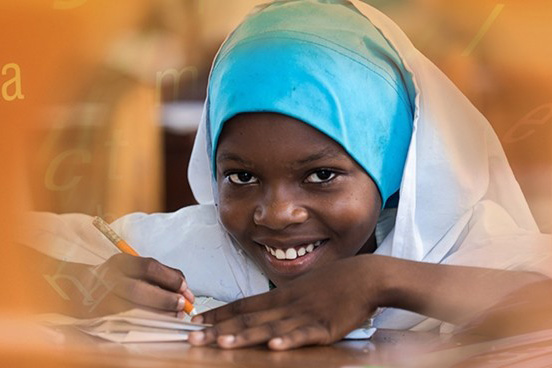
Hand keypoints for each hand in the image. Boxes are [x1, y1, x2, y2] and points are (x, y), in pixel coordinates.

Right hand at [65, 254, 194, 316]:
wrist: (80, 287)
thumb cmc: (118, 278)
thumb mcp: (136, 268)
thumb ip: (164, 275)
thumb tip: (186, 290)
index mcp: (122, 262)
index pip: (149, 267)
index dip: (171, 278)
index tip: (185, 288)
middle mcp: (110, 279)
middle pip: (138, 289)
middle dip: (165, 299)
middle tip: (182, 305)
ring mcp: (103, 299)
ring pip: (131, 309)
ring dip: (158, 314)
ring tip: (174, 315)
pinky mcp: (102, 315)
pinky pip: (127, 321)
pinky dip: (147, 322)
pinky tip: (159, 322)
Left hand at [188, 255, 378, 349]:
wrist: (367, 276)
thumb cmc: (337, 282)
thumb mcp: (306, 287)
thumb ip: (286, 300)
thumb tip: (267, 310)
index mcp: (282, 295)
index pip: (243, 305)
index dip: (218, 313)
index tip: (195, 320)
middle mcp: (287, 304)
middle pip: (248, 318)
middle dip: (218, 328)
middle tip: (192, 336)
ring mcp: (305, 315)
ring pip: (270, 327)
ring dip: (244, 336)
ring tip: (221, 342)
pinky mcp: (325, 327)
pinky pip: (304, 335)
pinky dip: (288, 341)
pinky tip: (273, 347)